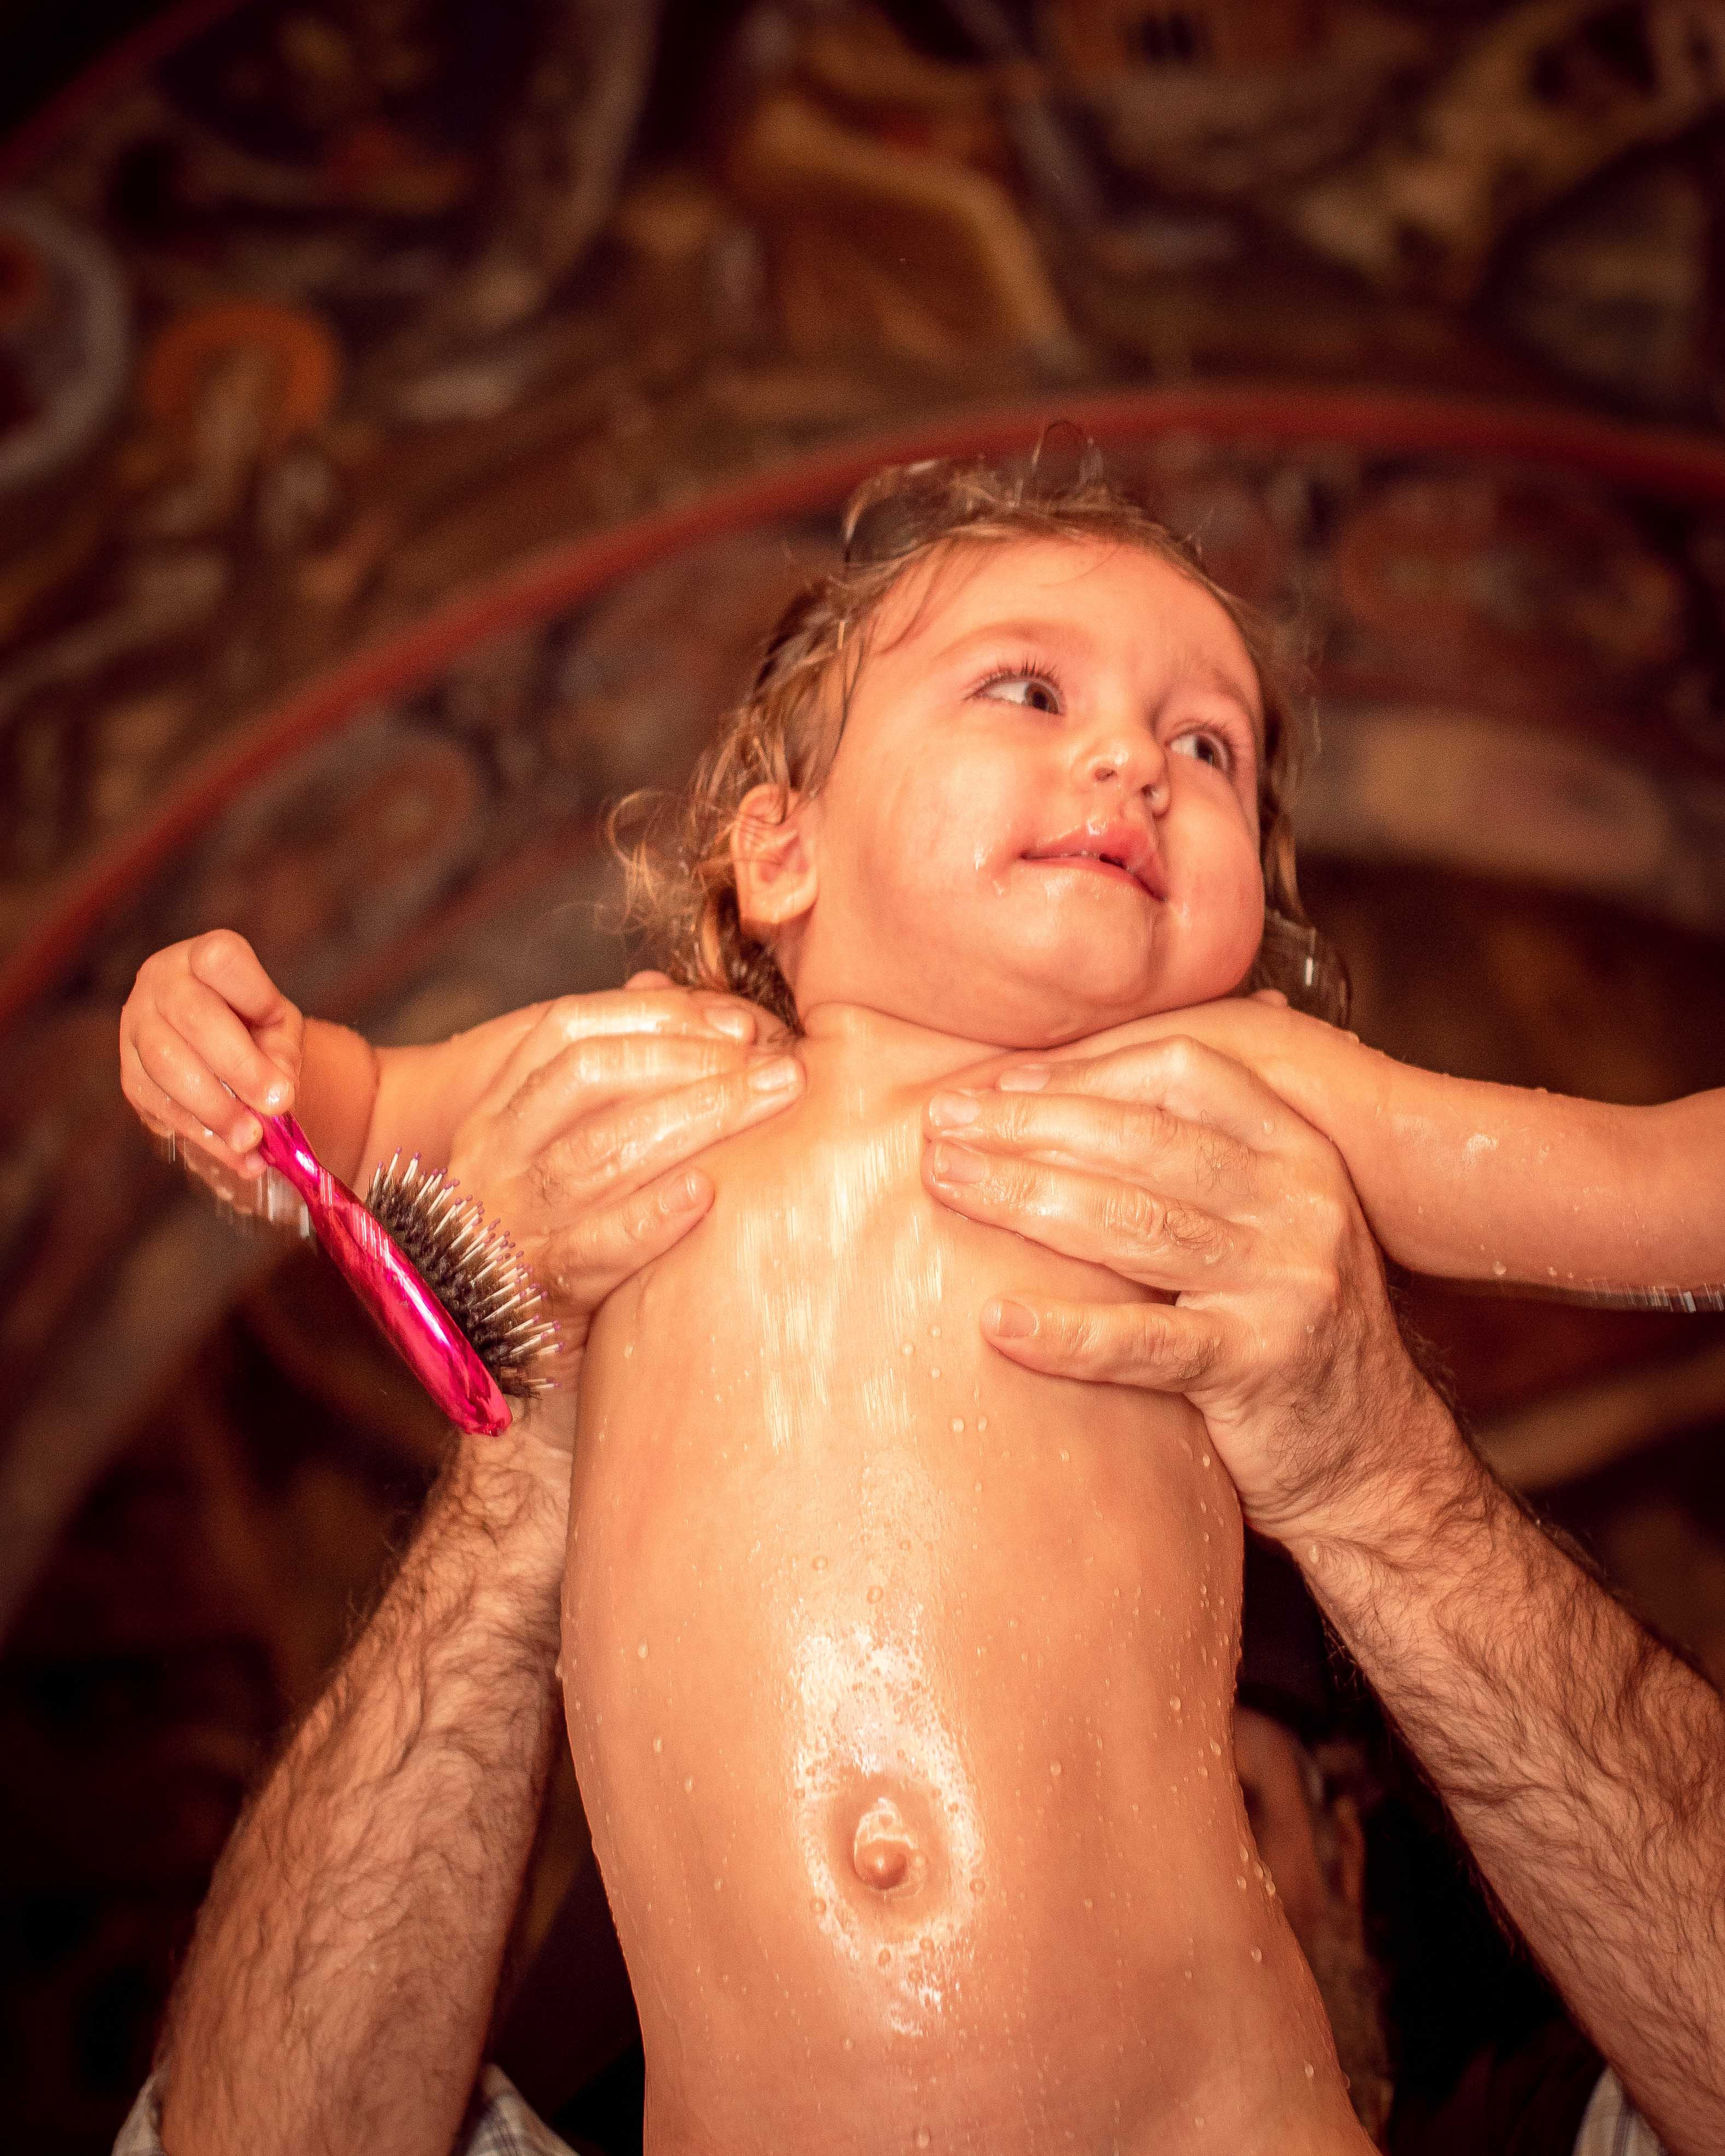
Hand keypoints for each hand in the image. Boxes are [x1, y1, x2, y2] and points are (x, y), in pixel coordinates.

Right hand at [119, 930, 302, 1179]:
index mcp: (201, 958)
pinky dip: (207, 1137)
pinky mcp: (131, 1077)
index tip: (278, 1021)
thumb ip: (283, 1051)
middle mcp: (160, 985)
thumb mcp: (279, 1025)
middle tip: (278, 1104)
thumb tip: (277, 1096)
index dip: (252, 993)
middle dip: (239, 1066)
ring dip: (217, 1109)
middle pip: (192, 1018)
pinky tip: (242, 1157)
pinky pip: (162, 1108)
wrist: (217, 1044)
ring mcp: (136, 1030)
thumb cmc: (252, 1023)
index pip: (220, 959)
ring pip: (168, 1066)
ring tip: (255, 1140)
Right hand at [446, 973, 801, 1385]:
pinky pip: (594, 1249)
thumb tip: (667, 988)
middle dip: (693, 1061)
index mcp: (500, 1108)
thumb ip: (610, 1069)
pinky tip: (704, 1195)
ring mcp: (509, 1223)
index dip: (655, 1015)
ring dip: (696, 1119)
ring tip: (774, 1101)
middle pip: (590, 1079)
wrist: (492, 1349)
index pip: (567, 1032)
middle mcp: (494, 1156)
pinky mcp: (535, 1293)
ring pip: (599, 1154)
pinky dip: (650, 1219)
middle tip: (782, 1064)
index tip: (739, 1019)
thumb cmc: (552, 1229)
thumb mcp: (562, 1144)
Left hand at [920, 1036, 1451, 1547]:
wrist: (1373, 1459)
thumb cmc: (1285, 1325)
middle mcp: (1301, 1204)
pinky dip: (1066, 1332)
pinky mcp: (1259, 1367)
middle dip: (1030, 1128)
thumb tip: (1061, 1092)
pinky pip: (1144, 1342)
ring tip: (947, 1185)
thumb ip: (1196, 1161)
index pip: (1182, 1074)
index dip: (1084, 1071)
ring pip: (1136, 1224)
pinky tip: (997, 1322)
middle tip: (939, 1128)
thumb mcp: (1267, 1223)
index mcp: (1298, 1151)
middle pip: (1143, 1142)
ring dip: (1027, 1199)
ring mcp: (1286, 1285)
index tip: (996, 1086)